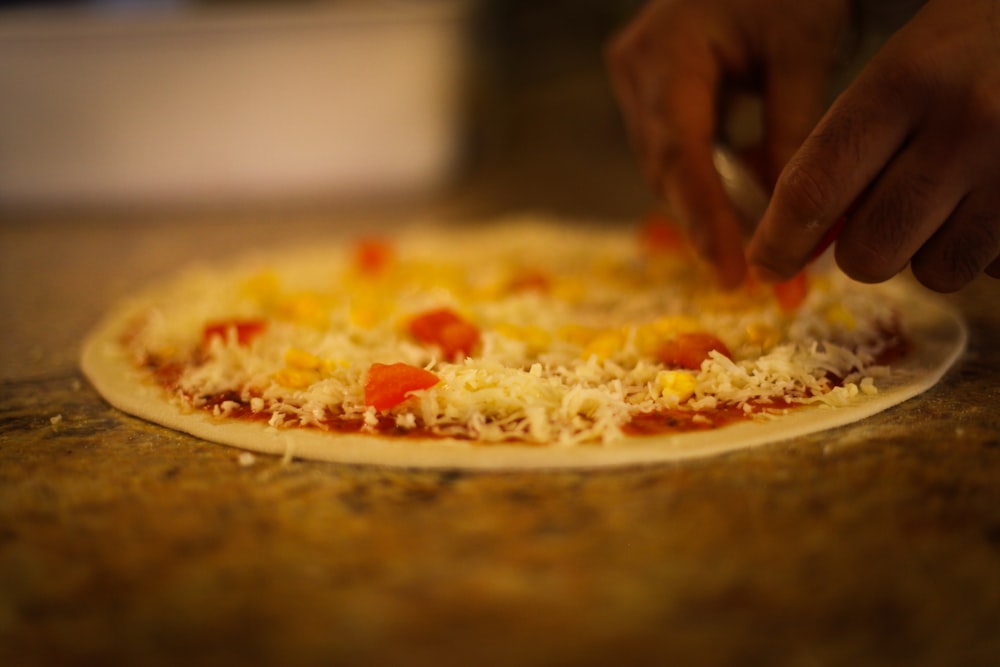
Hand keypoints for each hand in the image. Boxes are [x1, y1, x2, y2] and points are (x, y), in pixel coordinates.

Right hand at [608, 0, 851, 286]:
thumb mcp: (801, 50)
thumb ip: (792, 132)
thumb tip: (792, 218)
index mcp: (668, 53)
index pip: (681, 154)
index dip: (705, 220)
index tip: (731, 274)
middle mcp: (637, 72)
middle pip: (667, 168)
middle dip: (709, 220)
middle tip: (755, 270)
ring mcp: (636, 82)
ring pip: (667, 166)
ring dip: (710, 202)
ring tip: (755, 239)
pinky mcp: (648, 92)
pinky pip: (674, 150)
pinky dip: (709, 177)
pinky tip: (744, 195)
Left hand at [749, 0, 999, 291]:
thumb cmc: (976, 44)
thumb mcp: (905, 64)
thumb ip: (851, 140)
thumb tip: (801, 233)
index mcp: (905, 81)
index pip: (814, 188)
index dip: (779, 241)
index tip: (766, 263)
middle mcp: (963, 126)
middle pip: (868, 252)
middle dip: (858, 252)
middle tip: (876, 220)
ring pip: (933, 273)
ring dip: (924, 253)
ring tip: (945, 202)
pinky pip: (989, 269)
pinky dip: (979, 250)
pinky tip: (989, 203)